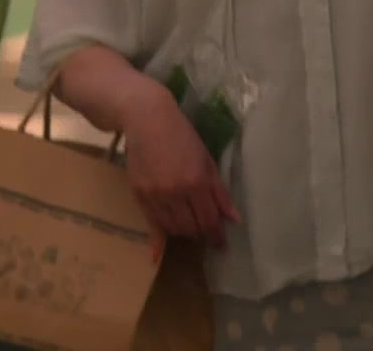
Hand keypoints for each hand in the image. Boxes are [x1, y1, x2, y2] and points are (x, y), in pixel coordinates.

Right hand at [117, 84, 240, 255]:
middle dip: (200, 232)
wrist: (146, 119)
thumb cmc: (182, 134)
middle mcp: (175, 193)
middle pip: (191, 227)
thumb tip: (233, 218)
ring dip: (183, 230)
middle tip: (204, 231)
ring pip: (172, 227)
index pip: (209, 220)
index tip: (221, 244)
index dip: (216, 236)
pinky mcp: (139, 195)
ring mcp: (155, 195)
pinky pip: (151, 223)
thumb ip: (219, 191)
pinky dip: (157, 239)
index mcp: (196, 182)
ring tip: (188, 225)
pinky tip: (157, 255)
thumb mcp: (206, 159)